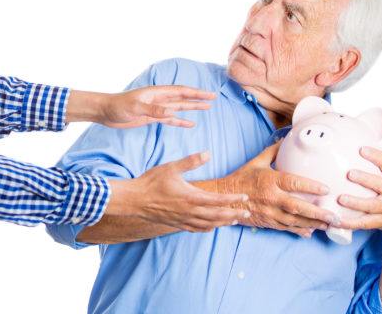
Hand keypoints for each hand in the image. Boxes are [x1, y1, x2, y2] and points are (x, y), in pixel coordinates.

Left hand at [100, 86, 215, 127]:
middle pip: (183, 98)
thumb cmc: (118, 106)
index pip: (181, 92)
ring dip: (192, 108)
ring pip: (179, 108)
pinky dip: (180, 121)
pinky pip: (170, 120)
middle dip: (198, 98)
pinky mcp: (152, 118)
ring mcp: (156, 108)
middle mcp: (159, 99)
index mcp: (157, 93)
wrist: (105, 111)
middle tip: (213, 98)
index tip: (210, 94)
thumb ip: (154, 110)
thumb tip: (172, 112)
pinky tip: (190, 123)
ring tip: (206, 108)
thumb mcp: (136, 108)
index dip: (196, 92)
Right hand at [107, 152, 250, 231]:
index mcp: (191, 197)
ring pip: (209, 224)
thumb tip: (208, 153)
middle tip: (247, 213)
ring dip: (224, 223)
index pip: (218, 200)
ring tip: (235, 221)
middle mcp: (190, 211)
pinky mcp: (177, 223)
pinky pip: (197, 229)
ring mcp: (183, 219)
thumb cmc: (152, 182)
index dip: (233, 199)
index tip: (244, 197)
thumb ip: (191, 161)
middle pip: (218, 216)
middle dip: (234, 215)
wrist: (134, 200)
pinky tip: (213, 226)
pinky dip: (208, 228)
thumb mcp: (172, 167)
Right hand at [221, 142, 337, 237]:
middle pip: (298, 207)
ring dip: (312, 224)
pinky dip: (298, 230)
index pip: (293, 183)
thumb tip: (285, 139)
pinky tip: (310, 232)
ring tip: (328, 225)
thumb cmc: (241, 179)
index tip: (326, 189)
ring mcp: (269, 212)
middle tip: (334, 216)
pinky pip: (285, 228)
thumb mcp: (257, 162)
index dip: (311, 186)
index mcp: (270, 181)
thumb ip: (273, 151)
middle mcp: (271, 198)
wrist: (224, 198)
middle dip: (318, 213)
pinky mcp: (267, 222)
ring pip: (294, 221)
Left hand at [337, 144, 381, 236]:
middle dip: (365, 179)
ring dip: (355, 203)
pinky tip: (337, 219)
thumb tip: (377, 131)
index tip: (362, 150)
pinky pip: (365, 223)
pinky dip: (351, 222)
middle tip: (349, 173)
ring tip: (340, 198)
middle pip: (381, 185)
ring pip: (372, 206)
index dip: (377, 156)